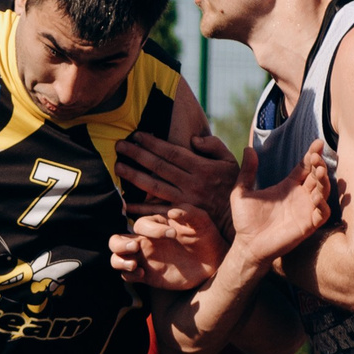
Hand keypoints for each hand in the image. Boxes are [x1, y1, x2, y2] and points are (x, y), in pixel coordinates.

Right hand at [109, 207, 223, 290]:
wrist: (213, 261)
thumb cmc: (207, 237)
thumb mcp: (202, 222)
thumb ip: (190, 213)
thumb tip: (172, 211)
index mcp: (155, 225)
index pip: (141, 224)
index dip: (153, 229)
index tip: (173, 235)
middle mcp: (145, 241)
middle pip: (117, 240)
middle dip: (121, 244)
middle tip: (136, 247)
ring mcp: (144, 259)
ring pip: (117, 257)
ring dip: (119, 260)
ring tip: (135, 265)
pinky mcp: (147, 275)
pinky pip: (126, 275)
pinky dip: (128, 274)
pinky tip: (142, 274)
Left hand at [118, 132, 237, 232]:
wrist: (236, 218)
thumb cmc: (232, 184)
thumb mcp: (230, 160)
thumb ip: (213, 145)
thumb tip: (193, 139)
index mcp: (202, 167)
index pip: (172, 152)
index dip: (153, 143)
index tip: (137, 135)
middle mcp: (191, 183)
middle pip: (159, 167)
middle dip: (137, 154)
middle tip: (118, 145)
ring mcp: (184, 200)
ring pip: (154, 186)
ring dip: (134, 176)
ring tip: (117, 167)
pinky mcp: (180, 215)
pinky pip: (157, 211)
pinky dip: (140, 208)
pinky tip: (125, 202)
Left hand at [226, 139, 330, 260]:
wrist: (247, 245)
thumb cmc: (245, 220)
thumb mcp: (242, 192)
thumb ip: (247, 172)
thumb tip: (248, 149)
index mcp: (287, 186)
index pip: (304, 167)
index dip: (312, 154)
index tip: (317, 143)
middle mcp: (299, 196)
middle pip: (316, 176)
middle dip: (319, 165)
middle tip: (316, 158)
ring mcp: (305, 210)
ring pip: (323, 191)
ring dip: (324, 181)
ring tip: (320, 171)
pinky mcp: (308, 225)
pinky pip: (322, 213)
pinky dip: (323, 204)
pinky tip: (316, 197)